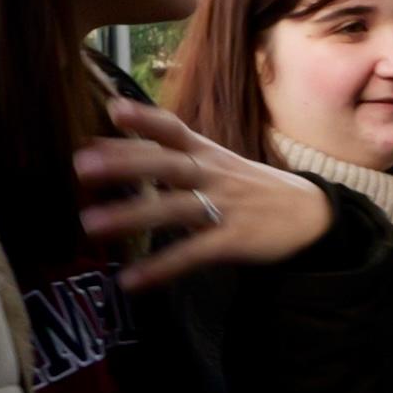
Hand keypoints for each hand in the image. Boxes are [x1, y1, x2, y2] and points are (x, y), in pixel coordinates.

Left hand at [77, 98, 333, 289]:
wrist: (311, 215)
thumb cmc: (251, 188)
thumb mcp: (217, 162)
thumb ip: (170, 155)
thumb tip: (110, 147)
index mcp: (207, 154)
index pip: (174, 129)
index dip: (145, 118)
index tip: (112, 110)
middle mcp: (213, 175)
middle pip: (167, 165)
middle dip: (125, 164)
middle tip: (82, 166)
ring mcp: (225, 208)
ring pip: (174, 209)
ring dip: (131, 216)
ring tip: (90, 225)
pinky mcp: (234, 241)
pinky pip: (192, 255)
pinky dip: (161, 269)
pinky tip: (130, 282)